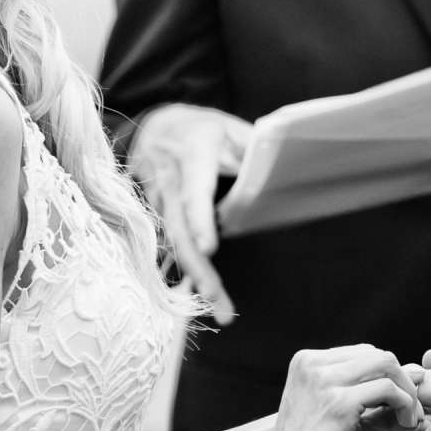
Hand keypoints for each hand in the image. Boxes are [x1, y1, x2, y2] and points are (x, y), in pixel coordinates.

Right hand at [130, 103, 252, 323]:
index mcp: (192, 154)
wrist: (155, 123)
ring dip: (193, 276)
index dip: (199, 220)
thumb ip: (253, 151)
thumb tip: (277, 175)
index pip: (194, 190)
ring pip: (172, 242)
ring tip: (219, 307)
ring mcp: (156, 198)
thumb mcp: (231, 128)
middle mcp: (168, 178)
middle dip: (196, 266)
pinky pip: (167, 245)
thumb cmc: (202, 128)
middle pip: (179, 228)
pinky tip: (201, 296)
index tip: (209, 248)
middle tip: (214, 298)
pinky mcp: (152, 214)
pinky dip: (184, 270)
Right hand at [258, 345, 422, 430]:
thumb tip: (418, 373)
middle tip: (412, 410)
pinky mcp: (339, 403)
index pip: (364, 353)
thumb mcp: (340, 411)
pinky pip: (388, 390)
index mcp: (308, 360)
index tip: (400, 401)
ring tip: (411, 417)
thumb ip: (374, 393)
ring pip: (386, 364)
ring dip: (407, 391)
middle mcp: (314, 363)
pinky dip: (405, 404)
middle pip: (378, 354)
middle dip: (402, 380)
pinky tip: (407, 424)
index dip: (388, 375)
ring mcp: (325, 380)